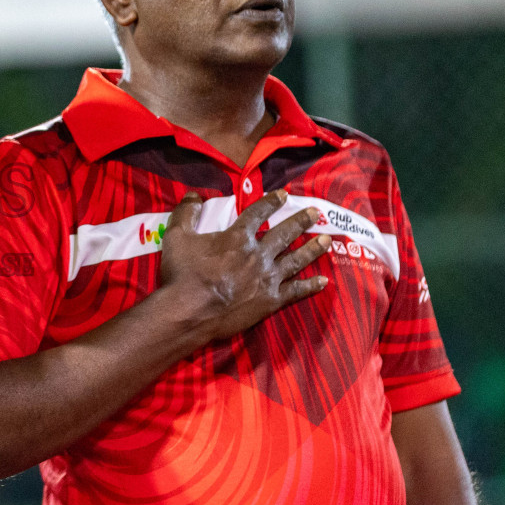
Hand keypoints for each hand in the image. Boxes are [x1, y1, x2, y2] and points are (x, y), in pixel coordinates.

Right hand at [157, 189, 330, 343]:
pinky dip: (310, 286)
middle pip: (284, 233)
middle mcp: (258, 254)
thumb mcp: (176, 236)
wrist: (190, 310)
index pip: (258, 213)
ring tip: (328, 240)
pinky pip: (296, 291)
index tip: (284, 194)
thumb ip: (186, 213)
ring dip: (313, 249)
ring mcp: (268, 278)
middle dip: (301, 221)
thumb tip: (193, 194)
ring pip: (296, 260)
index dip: (271, 202)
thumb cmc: (182, 274)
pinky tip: (323, 282)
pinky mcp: (271, 300)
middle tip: (316, 213)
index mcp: (238, 237)